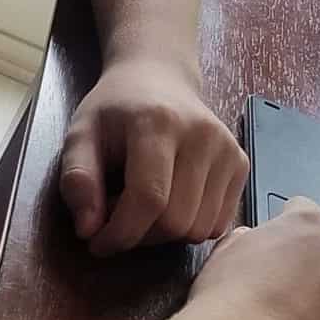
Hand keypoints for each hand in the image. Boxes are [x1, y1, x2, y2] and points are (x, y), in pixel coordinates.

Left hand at [59, 58, 248, 254]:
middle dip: (140, 235)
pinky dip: (189, 226)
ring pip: (199, 229)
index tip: (97, 243)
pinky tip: (171, 201)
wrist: (159, 77)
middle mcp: (203, 135)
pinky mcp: (241, 163)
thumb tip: (88, 229)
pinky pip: (217, 224)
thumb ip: (78, 179)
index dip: (120, 233)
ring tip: (143, 205)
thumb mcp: (81, 134)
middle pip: (176, 221)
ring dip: (164, 234)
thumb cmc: (116, 110)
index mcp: (159, 123)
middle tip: (118, 216)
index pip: (149, 199)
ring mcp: (228, 149)